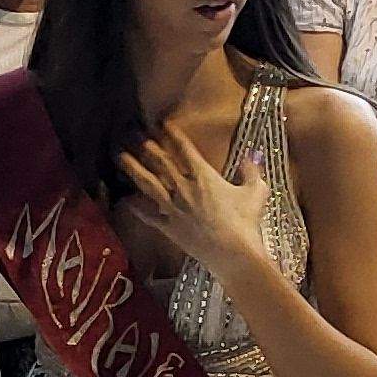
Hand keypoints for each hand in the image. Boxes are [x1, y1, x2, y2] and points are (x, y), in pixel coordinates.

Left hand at [118, 122, 274, 276]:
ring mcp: (174, 208)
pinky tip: (126, 200)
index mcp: (204, 177)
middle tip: (134, 134)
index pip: (185, 150)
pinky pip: (148, 215)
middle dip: (147, 146)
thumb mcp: (256, 192)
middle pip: (161, 163)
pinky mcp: (169, 227)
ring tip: (121, 157)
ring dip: (133, 169)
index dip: (173, 135)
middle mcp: (184, 188)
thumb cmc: (246, 222)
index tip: (162, 124)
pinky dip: (136, 207)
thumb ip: (251, 172)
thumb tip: (249, 158)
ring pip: (148, 184)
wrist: (233, 253)